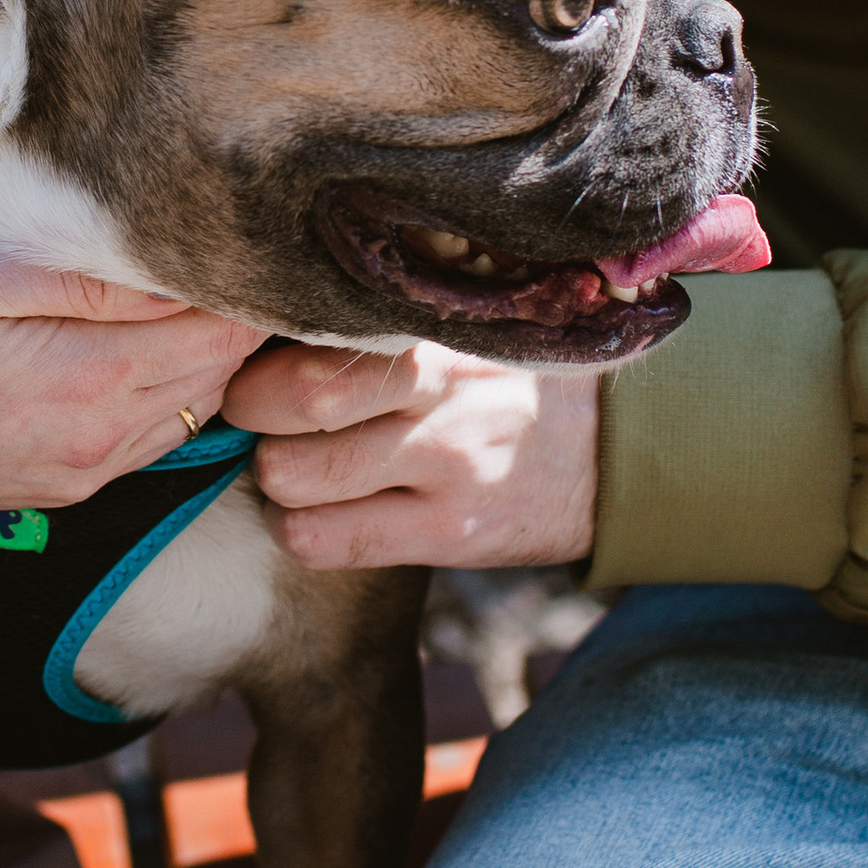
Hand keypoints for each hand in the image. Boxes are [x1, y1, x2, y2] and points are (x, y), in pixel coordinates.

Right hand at [0, 245, 257, 521]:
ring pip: (202, 405)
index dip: (236, 277)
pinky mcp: (74, 485)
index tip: (225, 227)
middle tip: (216, 246)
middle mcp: (106, 439)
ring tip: (182, 285)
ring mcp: (91, 471)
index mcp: (89, 379)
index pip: (220, 327)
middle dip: (233, 310)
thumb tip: (168, 269)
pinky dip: (173, 387)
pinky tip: (142, 340)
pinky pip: (160, 435)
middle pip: (224, 369)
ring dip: (206, 350)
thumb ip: (74, 276)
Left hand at [222, 338, 599, 570]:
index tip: (252, 362)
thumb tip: (262, 330)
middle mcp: (440, 387)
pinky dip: (300, 531)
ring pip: (294, 475)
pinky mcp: (450, 531)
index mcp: (434, 325)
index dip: (260, 350)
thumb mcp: (460, 329)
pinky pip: (327, 542)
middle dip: (250, 413)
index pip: (313, 326)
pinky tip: (323, 515)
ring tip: (297, 468)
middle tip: (258, 418)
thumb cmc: (505, 382)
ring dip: (275, 480)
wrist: (616, 450)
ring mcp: (447, 462)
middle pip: (294, 397)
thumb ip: (378, 329)